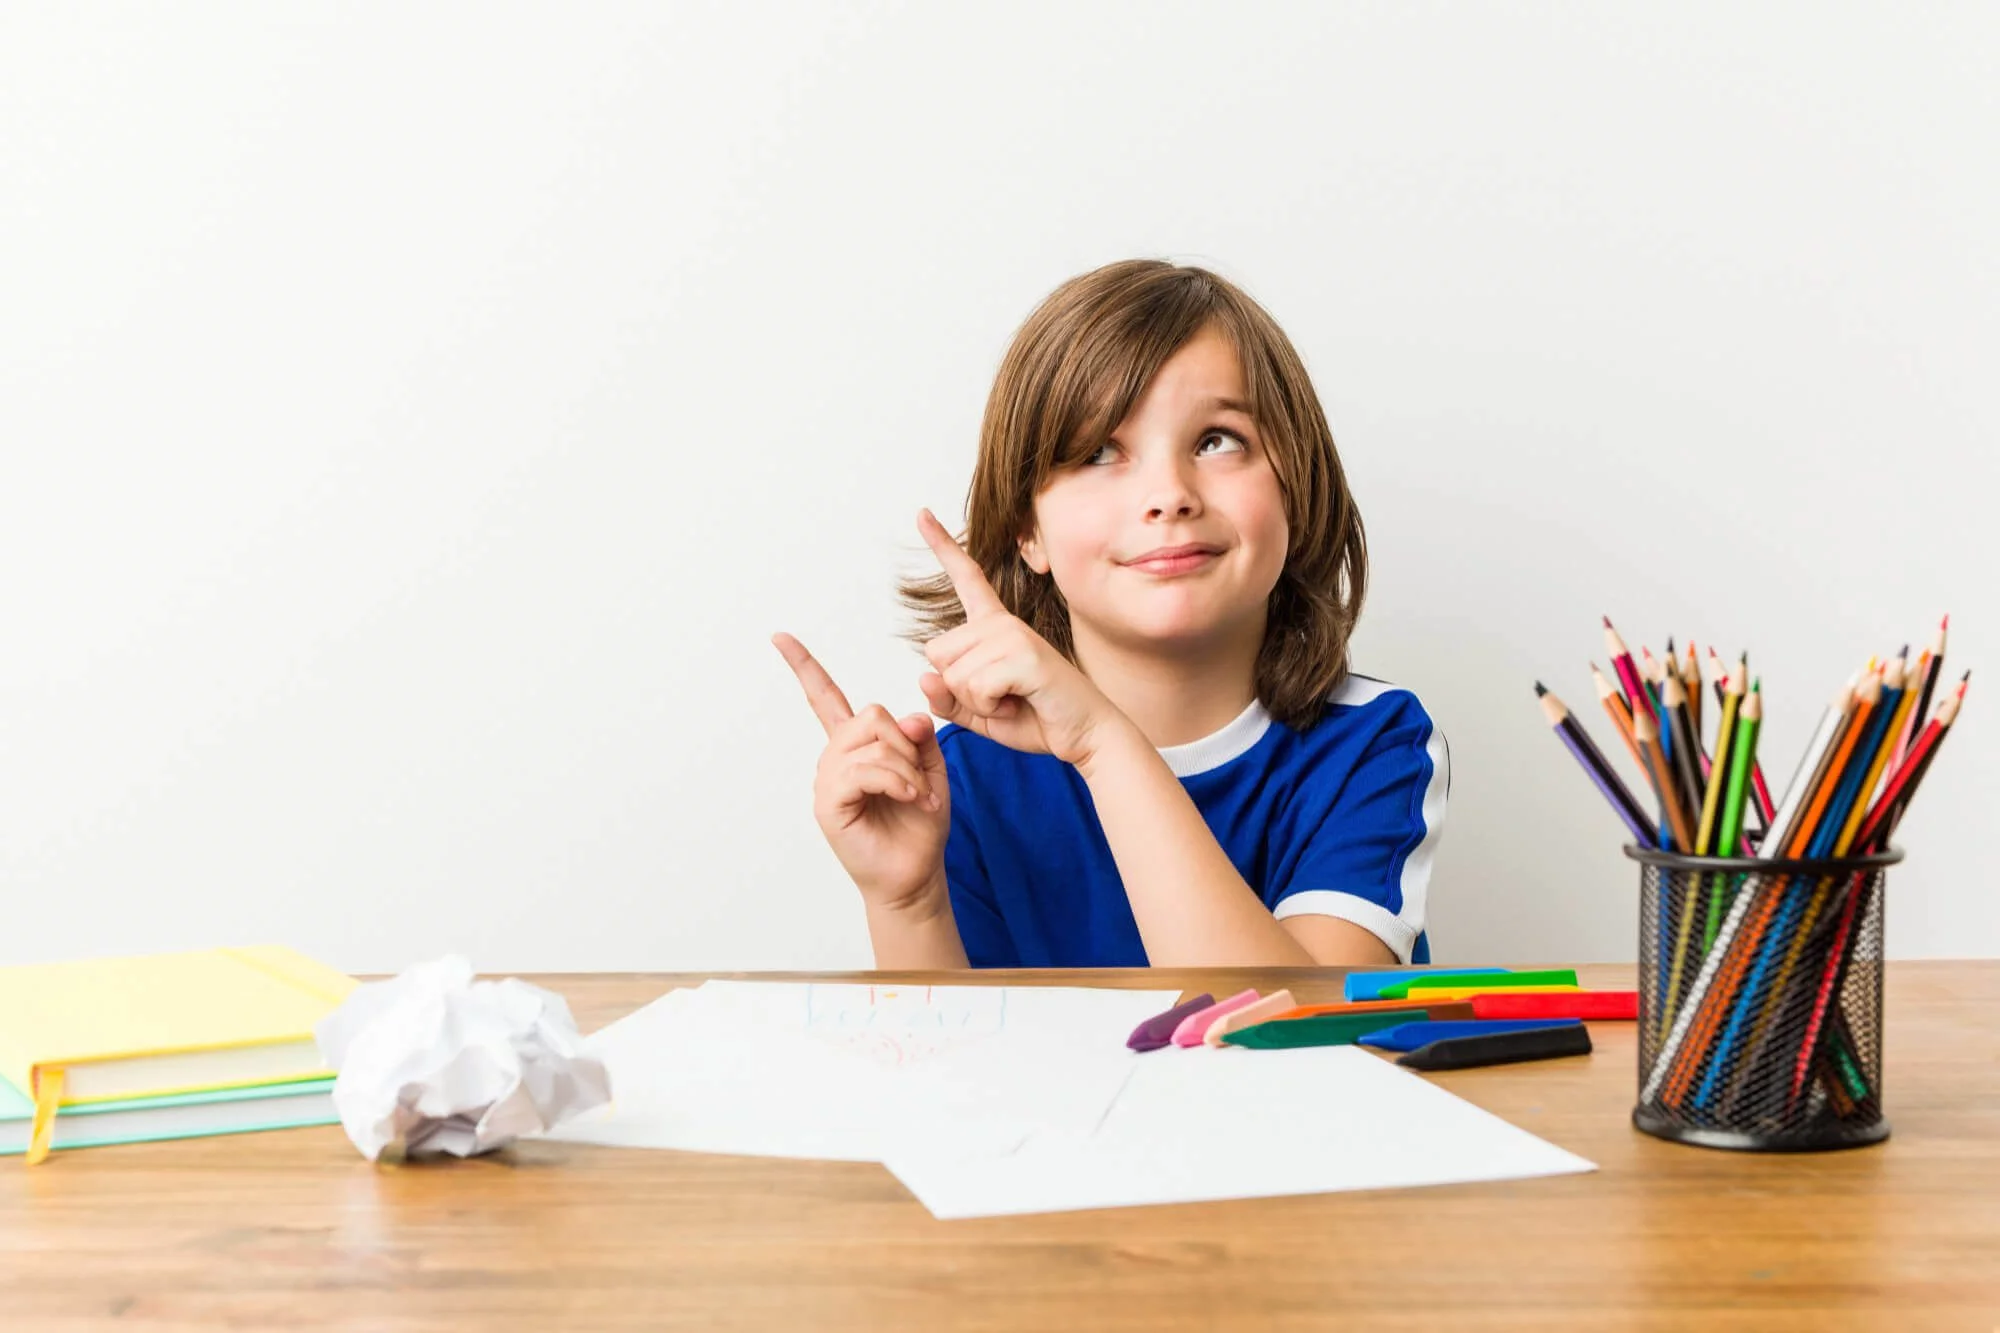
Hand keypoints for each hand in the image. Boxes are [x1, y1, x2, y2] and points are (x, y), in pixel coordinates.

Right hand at [773, 631, 949, 912]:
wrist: (915, 873)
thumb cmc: (920, 824)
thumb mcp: (931, 768)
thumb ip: (918, 736)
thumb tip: (910, 716)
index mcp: (855, 745)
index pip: (825, 697)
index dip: (804, 666)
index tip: (779, 636)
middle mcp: (835, 757)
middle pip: (870, 714)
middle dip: (906, 742)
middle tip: (922, 778)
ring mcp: (828, 780)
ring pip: (871, 743)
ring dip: (906, 769)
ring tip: (918, 796)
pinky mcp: (830, 804)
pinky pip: (863, 771)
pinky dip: (896, 781)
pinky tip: (910, 798)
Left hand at [915, 508, 1118, 768]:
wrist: (1088, 735)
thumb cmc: (1037, 719)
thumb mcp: (980, 713)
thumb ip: (949, 699)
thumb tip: (924, 676)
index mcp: (994, 627)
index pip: (967, 579)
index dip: (942, 546)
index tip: (921, 513)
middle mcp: (1003, 622)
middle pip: (937, 652)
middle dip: (959, 688)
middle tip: (1001, 696)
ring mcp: (1015, 634)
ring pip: (954, 675)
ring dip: (978, 702)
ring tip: (1014, 699)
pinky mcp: (1025, 655)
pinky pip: (976, 687)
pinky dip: (991, 708)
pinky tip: (1020, 702)